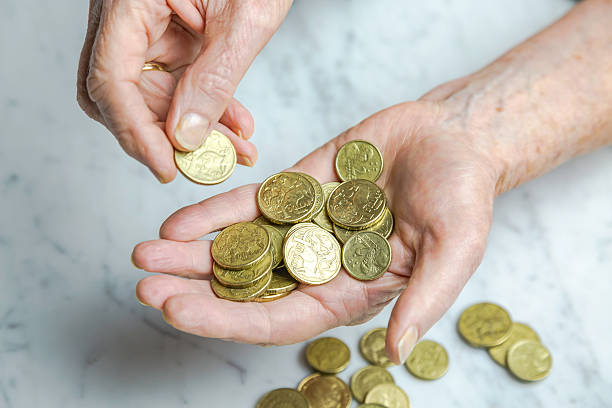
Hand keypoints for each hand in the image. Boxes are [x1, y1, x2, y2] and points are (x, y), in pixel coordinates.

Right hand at [77, 0, 291, 181]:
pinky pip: (175, 83)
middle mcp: (123, 16)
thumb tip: (185, 138)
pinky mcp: (167, 37)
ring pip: (152, 95)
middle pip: (122, 95)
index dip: (134, 132)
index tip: (167, 168)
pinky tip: (235, 127)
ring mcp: (143, 28)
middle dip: (166, 136)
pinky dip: (203, 108)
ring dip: (193, 129)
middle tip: (205, 165)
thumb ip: (213, 81)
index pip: (110, 79)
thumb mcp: (243, 21)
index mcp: (128, 1)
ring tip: (237, 149)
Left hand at [132, 98, 499, 363]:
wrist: (453, 137)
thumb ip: (425, 298)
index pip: (280, 318)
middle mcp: (319, 266)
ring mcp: (304, 227)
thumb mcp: (456, 249)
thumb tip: (396, 351)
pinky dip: (215, 214)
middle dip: (196, 291)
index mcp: (349, 292)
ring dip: (192, 255)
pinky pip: (250, 205)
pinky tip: (178, 224)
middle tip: (146, 287)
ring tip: (145, 255)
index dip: (228, 321)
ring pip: (239, 247)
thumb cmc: (463, 195)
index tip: (178, 312)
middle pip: (247, 288)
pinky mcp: (297, 189)